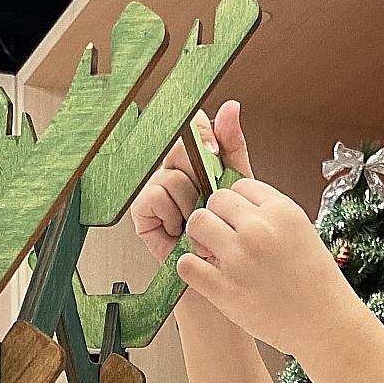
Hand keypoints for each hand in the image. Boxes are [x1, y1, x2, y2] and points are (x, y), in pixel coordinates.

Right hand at [129, 100, 252, 262]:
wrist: (223, 276)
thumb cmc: (232, 236)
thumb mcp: (239, 186)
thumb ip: (232, 147)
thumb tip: (231, 106)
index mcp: (198, 163)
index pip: (194, 129)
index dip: (204, 134)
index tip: (215, 150)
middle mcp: (175, 173)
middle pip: (180, 148)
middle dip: (200, 172)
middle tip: (209, 194)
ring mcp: (158, 191)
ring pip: (171, 175)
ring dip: (190, 202)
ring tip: (199, 221)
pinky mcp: (143, 212)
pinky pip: (154, 195)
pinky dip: (171, 212)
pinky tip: (179, 228)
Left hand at [178, 177, 361, 357]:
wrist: (325, 325)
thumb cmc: (317, 284)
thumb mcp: (303, 232)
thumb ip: (271, 216)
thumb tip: (236, 208)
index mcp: (282, 211)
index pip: (240, 186)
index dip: (236, 205)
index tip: (240, 222)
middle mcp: (259, 229)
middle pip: (215, 201)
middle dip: (216, 217)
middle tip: (223, 239)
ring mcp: (239, 259)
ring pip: (197, 223)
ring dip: (200, 238)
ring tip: (212, 255)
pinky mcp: (224, 289)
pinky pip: (186, 264)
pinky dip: (191, 268)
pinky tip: (205, 275)